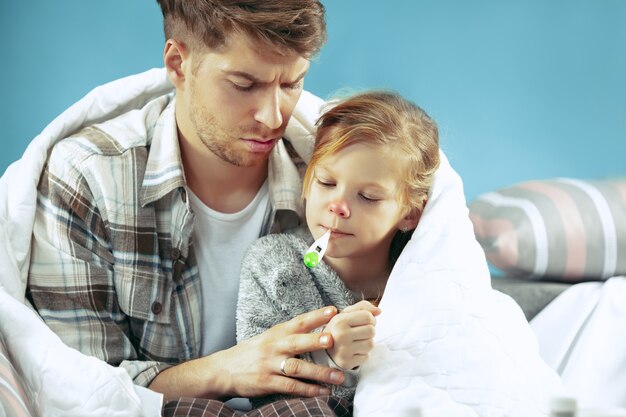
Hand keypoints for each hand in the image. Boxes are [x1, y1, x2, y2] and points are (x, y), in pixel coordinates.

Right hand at [149, 306, 345, 400]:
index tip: (334, 311)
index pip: (299, 321)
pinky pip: (291, 387)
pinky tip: (323, 391)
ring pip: (298, 368)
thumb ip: (289, 335)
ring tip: (338, 377)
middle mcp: (274, 347)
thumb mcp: (268, 338)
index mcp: (276, 333)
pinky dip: (308, 390)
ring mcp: (270, 365)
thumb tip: (317, 329)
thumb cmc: (250, 352)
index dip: (316, 315)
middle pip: (297, 342)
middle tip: (333, 340)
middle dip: (315, 341)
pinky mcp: (267, 382)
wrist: (223, 370)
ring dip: (319, 373)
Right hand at [324, 300, 380, 369]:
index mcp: (340, 321)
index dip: (369, 319)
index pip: (368, 316)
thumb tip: (379, 311)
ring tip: (356, 342)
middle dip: (369, 331)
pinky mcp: (346, 363)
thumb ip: (363, 307)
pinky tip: (353, 351)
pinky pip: (366, 357)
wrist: (323, 348)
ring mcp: (343, 350)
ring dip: (366, 343)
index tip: (362, 322)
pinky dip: (363, 354)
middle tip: (359, 333)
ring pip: (370, 344)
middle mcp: (340, 335)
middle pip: (371, 331)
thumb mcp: (347, 313)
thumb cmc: (340, 328)